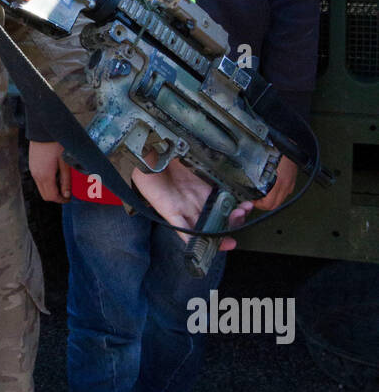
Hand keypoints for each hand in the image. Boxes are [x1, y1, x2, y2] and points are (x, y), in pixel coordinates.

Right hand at [29, 141, 71, 201]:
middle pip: (45, 195)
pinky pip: (38, 180)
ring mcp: (32, 170)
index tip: (69, 198)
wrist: (43, 130)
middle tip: (66, 193)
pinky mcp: (32, 165)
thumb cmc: (56, 144)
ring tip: (62, 183)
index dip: (62, 200)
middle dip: (56, 197)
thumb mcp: (65, 163)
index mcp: (45, 176)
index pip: (52, 196)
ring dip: (51, 190)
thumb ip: (66, 180)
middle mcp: (36, 175)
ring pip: (41, 188)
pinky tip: (54, 175)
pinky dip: (46, 183)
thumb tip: (67, 194)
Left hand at [131, 157, 252, 249]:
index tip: (250, 204)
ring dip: (220, 232)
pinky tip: (206, 244)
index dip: (238, 205)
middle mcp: (195, 197)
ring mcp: (183, 206)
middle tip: (244, 212)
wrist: (141, 147)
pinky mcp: (168, 212)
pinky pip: (183, 230)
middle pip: (218, 216)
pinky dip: (194, 240)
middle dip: (235, 218)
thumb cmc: (165, 147)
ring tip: (233, 229)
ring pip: (205, 226)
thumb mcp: (192, 149)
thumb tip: (232, 151)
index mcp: (203, 183)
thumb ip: (209, 154)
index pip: (225, 199)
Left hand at [252, 154, 298, 210]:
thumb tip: (247, 181)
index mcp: (277, 183)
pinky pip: (285, 192)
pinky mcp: (292, 180)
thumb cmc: (277, 151)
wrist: (289, 145)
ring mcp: (290, 184)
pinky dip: (278, 194)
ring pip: (280, 200)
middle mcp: (285, 185)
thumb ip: (256, 174)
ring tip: (263, 195)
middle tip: (256, 200)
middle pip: (274, 205)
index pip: (268, 204)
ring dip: (271, 200)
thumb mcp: (262, 163)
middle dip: (263, 205)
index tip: (252, 200)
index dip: (258, 205)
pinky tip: (272, 188)